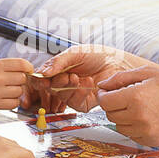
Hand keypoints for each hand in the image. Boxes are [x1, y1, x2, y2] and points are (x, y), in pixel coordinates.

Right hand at [0, 58, 32, 111]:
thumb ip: (6, 66)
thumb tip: (26, 69)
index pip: (22, 64)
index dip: (28, 67)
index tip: (28, 70)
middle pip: (22, 78)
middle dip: (20, 80)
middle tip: (12, 81)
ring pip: (19, 91)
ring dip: (16, 91)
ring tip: (6, 90)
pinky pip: (14, 103)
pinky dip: (13, 101)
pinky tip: (6, 98)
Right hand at [25, 45, 150, 112]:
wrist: (118, 63)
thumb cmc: (99, 55)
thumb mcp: (75, 53)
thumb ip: (58, 62)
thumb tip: (43, 72)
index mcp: (59, 70)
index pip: (42, 77)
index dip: (39, 79)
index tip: (42, 78)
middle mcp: (64, 82)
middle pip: (49, 88)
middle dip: (55, 82)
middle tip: (64, 76)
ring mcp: (73, 93)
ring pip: (60, 96)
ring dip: (67, 87)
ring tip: (77, 77)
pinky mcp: (83, 103)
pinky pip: (74, 103)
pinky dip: (79, 93)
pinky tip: (87, 84)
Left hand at [97, 68, 158, 147]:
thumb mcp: (148, 73)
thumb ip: (121, 78)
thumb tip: (102, 86)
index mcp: (136, 97)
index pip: (105, 101)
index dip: (104, 95)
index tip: (109, 92)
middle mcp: (139, 116)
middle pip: (110, 115)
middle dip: (114, 105)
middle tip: (127, 97)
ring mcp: (145, 131)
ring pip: (119, 126)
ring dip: (123, 117)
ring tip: (140, 107)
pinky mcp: (151, 141)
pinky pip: (132, 135)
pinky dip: (134, 127)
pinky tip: (148, 117)